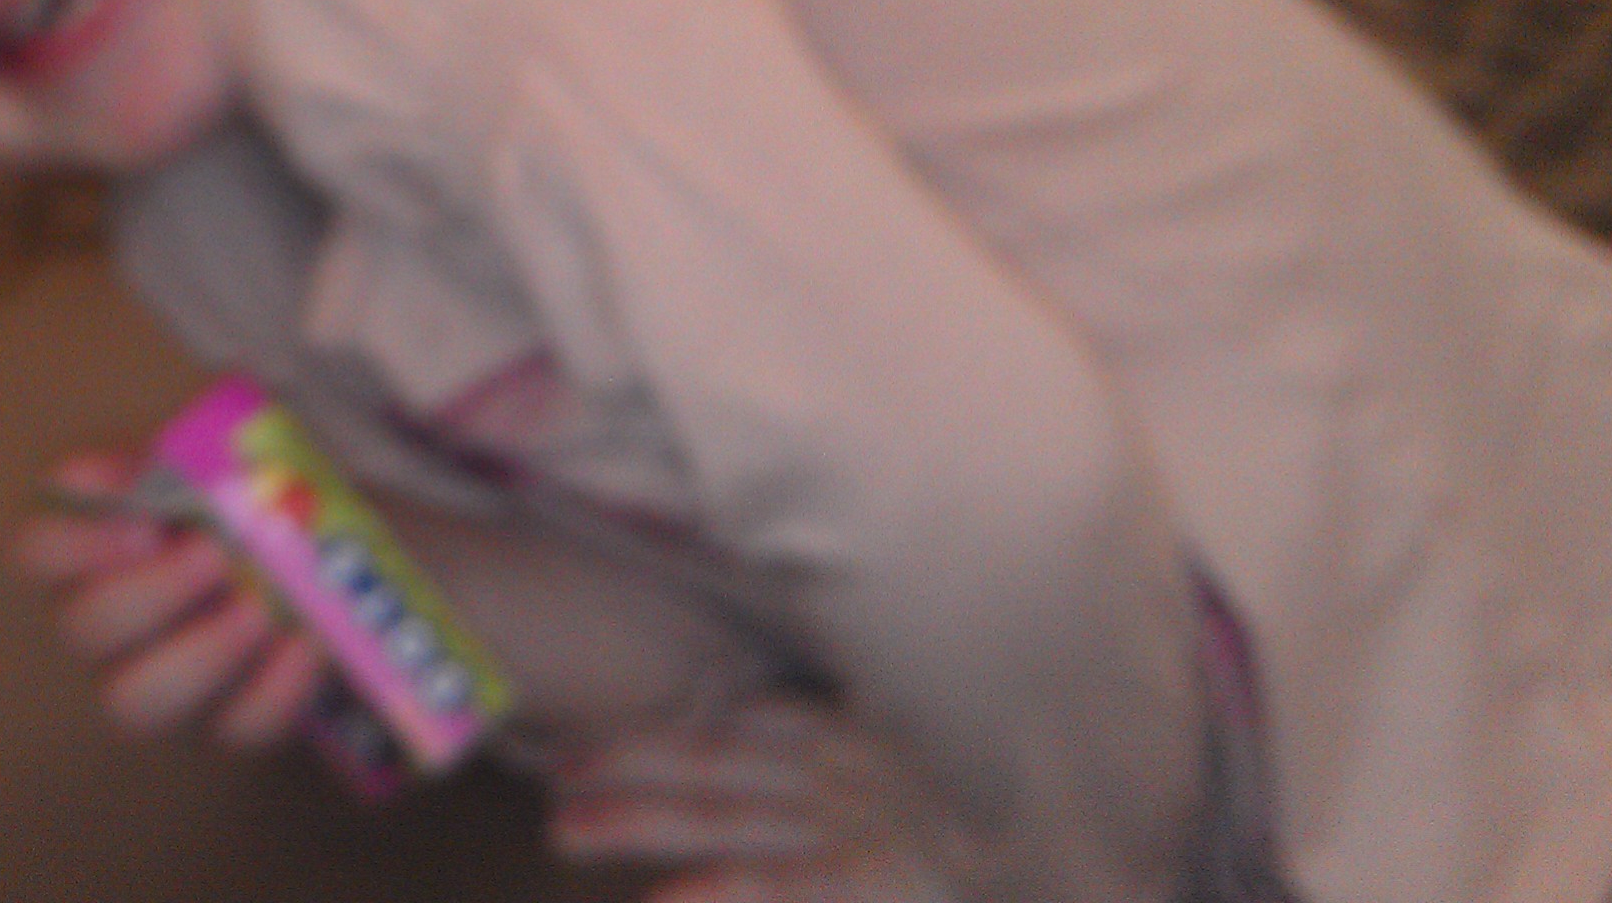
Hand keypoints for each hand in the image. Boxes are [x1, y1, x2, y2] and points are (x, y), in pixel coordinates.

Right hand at [8, 447, 329, 748]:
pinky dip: (274, 689)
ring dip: (200, 654)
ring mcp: (156, 679)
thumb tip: (188, 464)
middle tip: (215, 553)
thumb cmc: (247, 494)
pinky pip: (232, 727)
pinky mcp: (219, 719)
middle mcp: (105, 622)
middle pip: (84, 627)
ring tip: (259, 608)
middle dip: (150, 592)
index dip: (74, 542)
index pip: (36, 549)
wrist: (313, 549)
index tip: (143, 523)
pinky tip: (305, 642)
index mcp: (91, 546)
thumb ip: (198, 448)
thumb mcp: (221, 451)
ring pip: (132, 701)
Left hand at [543, 700, 972, 902]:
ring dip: (639, 819)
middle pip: (715, 762)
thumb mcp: (915, 779)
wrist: (1061, 875)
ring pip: (726, 818)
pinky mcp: (865, 882)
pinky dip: (711, 891)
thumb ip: (844, 747)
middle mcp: (849, 775)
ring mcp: (857, 829)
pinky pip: (773, 884)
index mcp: (859, 741)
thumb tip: (756, 737)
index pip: (742, 726)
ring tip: (563, 829)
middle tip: (549, 778)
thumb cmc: (991, 841)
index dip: (655, 732)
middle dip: (626, 765)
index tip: (584, 743)